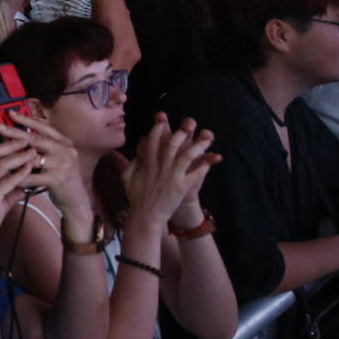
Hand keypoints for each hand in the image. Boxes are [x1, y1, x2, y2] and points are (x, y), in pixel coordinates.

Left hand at [1, 115, 90, 219]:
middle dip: (15, 132)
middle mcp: (65, 150)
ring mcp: (62, 164)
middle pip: (36, 139)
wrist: (76, 200)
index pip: (43, 127)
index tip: (11, 113)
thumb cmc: (61, 176)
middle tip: (0, 127)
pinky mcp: (57, 179)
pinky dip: (19, 176)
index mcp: (64, 142)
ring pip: (32, 158)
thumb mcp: (57, 156)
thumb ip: (45, 145)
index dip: (26, 119)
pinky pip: (32, 177)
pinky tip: (7, 175)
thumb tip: (22, 131)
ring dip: (14, 156)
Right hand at [121, 114, 220, 230]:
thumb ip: (132, 160)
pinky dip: (204, 165)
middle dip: (181, 132)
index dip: (159, 129)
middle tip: (189, 124)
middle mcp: (160, 166)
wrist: (145, 216)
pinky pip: (195, 173)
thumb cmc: (134, 197)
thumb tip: (138, 148)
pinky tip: (212, 159)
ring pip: (187, 155)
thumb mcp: (126, 176)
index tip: (163, 121)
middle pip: (172, 144)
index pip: (153, 140)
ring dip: (198, 145)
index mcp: (146, 162)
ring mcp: (171, 176)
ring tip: (207, 138)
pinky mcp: (181, 186)